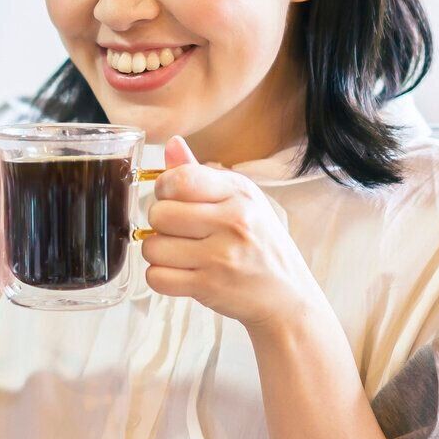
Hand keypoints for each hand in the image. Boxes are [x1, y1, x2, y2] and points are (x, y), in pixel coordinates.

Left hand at [141, 137, 324, 333]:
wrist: (286, 295)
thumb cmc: (259, 243)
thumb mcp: (241, 201)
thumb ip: (200, 174)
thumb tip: (171, 143)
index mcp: (239, 193)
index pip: (180, 179)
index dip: (164, 189)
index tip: (172, 199)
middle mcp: (233, 221)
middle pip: (159, 214)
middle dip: (159, 224)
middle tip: (179, 232)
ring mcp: (221, 256)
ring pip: (152, 248)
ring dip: (159, 253)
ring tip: (182, 254)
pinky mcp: (209, 286)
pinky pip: (156, 277)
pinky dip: (161, 278)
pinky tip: (181, 273)